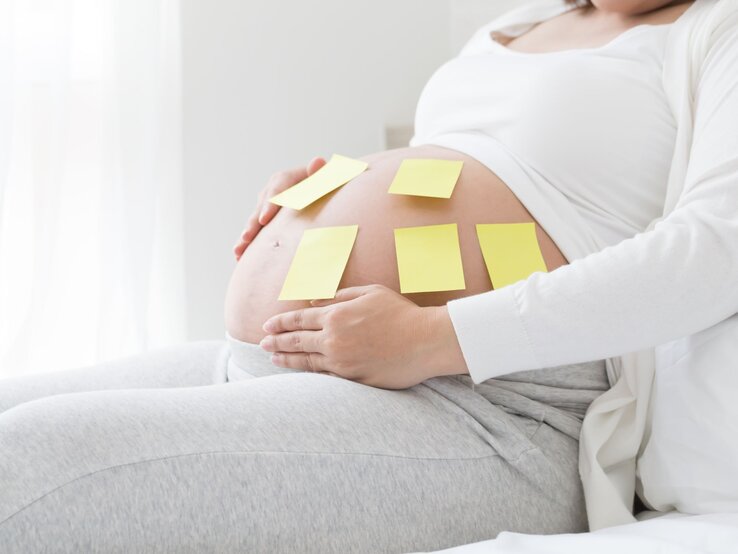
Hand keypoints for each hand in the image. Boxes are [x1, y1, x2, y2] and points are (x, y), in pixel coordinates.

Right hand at [233, 156, 326, 260]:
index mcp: (286, 179)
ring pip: (254, 221)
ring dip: (246, 236)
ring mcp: (266, 205)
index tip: (264, 219)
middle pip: (261, 207)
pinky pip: (256, 231)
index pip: (277, 190)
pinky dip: (248, 243)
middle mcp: (272, 191)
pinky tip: (239, 257)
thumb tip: (318, 161)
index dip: (270, 205)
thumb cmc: (327, 184)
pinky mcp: (266, 219)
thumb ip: (321, 172)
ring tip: (238, 251)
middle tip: (246, 238)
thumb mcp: (326, 176)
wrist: (322, 190)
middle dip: (253, 224)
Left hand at [259, 284, 468, 389]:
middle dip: (276, 341)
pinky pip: (324, 376)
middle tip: (262, 343)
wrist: (424, 342)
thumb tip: (314, 302)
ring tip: (273, 358)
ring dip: (286, 360)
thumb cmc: (400, 312)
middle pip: (296, 341)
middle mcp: (333, 340)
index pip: (299, 319)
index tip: (267, 326)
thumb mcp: (369, 293)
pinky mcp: (353, 379)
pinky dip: (308, 373)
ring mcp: (342, 362)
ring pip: (306, 361)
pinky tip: (300, 371)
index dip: (281, 323)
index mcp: (336, 315)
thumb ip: (339, 296)